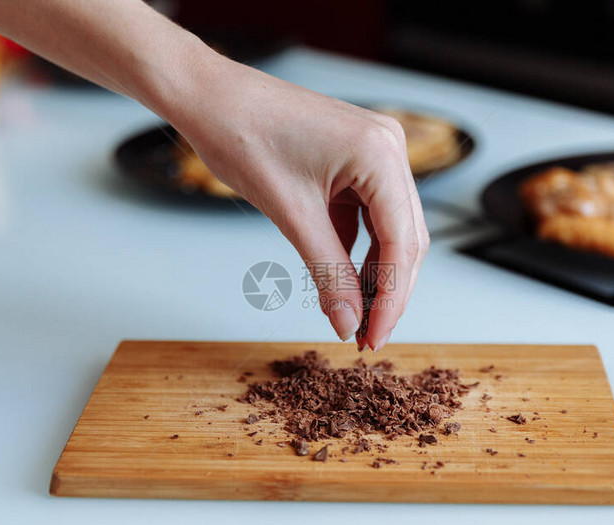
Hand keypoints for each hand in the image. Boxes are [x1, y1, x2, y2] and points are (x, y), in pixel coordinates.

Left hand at [171, 54, 428, 350]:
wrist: (208, 97)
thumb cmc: (241, 135)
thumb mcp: (290, 214)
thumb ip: (327, 272)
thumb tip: (349, 322)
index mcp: (379, 154)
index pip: (403, 242)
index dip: (392, 299)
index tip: (374, 337)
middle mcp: (389, 147)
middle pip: (405, 237)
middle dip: (388, 290)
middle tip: (367, 335)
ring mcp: (374, 151)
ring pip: (390, 228)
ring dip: (374, 273)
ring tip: (355, 315)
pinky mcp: (355, 159)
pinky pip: (367, 214)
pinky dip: (356, 249)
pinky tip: (342, 280)